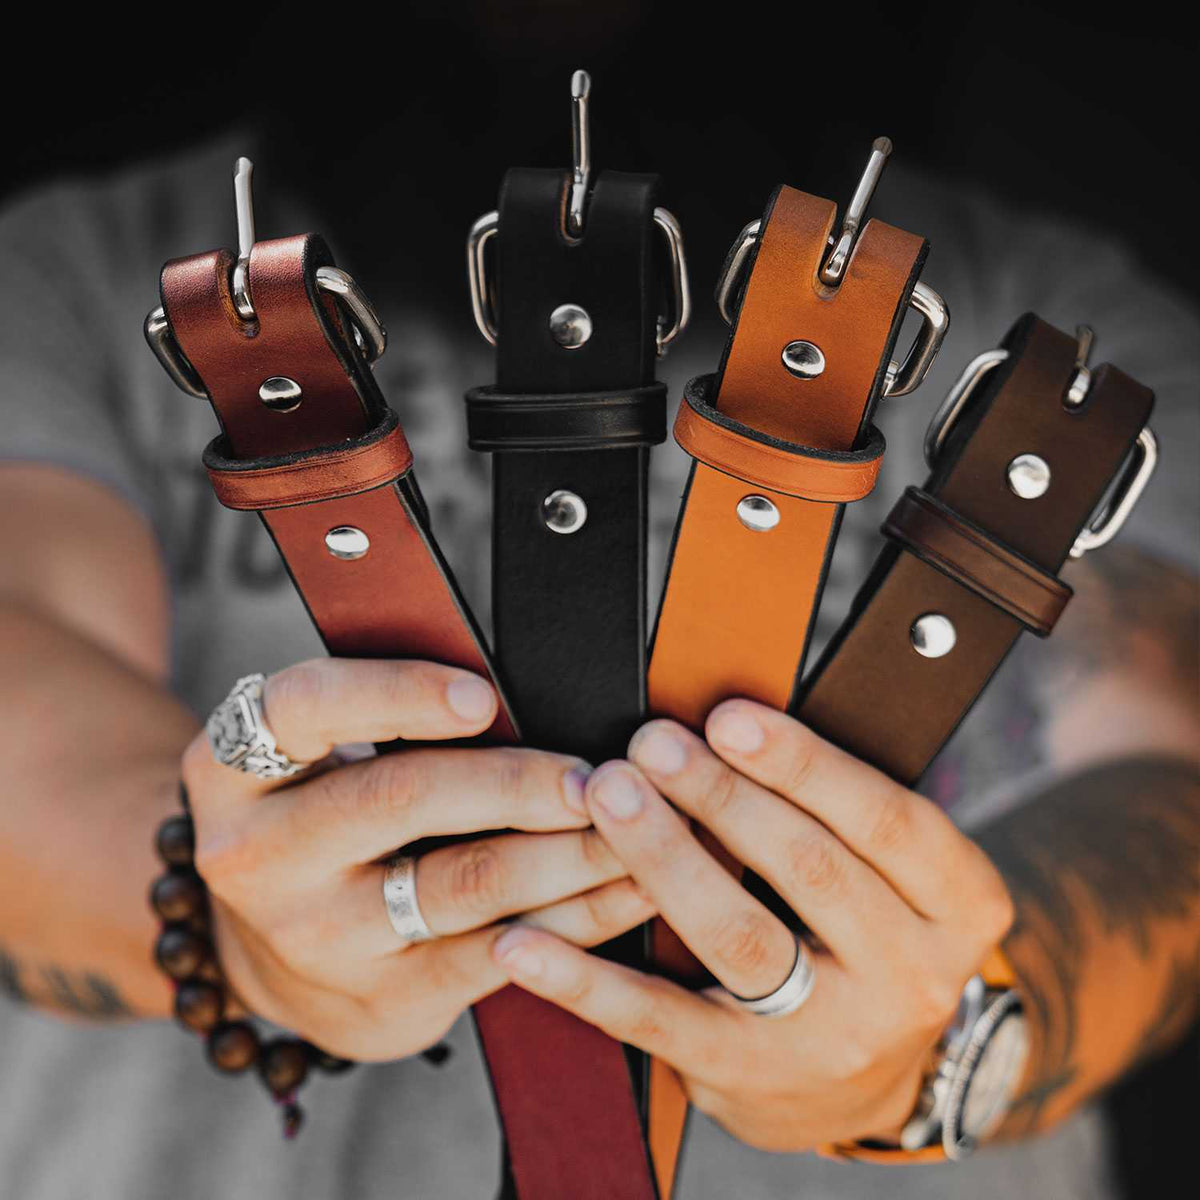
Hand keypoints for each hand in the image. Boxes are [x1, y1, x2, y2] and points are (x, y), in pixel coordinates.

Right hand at [181, 658, 653, 1060]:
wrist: (268, 952)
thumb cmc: (324, 814)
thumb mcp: (316, 756)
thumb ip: (390, 715)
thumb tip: (521, 689)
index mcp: (233, 768)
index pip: (306, 708)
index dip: (398, 695)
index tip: (483, 697)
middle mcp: (259, 855)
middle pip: (402, 797)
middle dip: (519, 781)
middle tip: (602, 773)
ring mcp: (316, 937)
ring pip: (463, 882)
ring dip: (569, 852)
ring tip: (641, 828)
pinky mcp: (380, 1000)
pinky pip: (496, 954)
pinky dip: (577, 918)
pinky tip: (631, 892)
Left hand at [490, 699, 1013, 1150]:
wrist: (865, 1080)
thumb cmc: (865, 934)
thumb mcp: (892, 873)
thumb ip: (833, 806)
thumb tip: (722, 717)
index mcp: (960, 904)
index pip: (886, 819)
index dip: (804, 764)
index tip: (728, 717)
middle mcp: (910, 977)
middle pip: (809, 869)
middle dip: (721, 796)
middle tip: (651, 744)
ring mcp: (831, 1038)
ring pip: (739, 938)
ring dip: (663, 858)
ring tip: (608, 798)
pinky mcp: (749, 1080)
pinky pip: (660, 1022)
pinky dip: (585, 978)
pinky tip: (525, 943)